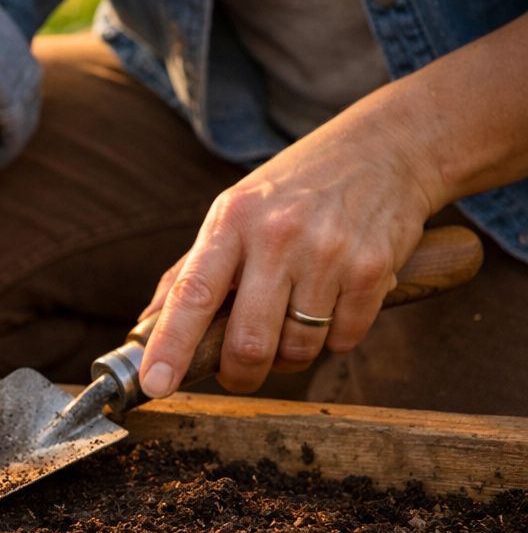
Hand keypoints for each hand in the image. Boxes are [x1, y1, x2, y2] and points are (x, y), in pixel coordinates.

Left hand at [137, 107, 444, 396]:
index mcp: (231, 221)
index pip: (193, 293)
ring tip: (292, 325)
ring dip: (290, 357)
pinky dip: (335, 339)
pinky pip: (344, 340)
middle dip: (240, 375)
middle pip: (250, 341)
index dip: (170, 345)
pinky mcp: (373, 268)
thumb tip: (146, 326)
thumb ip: (191, 270)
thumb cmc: (296, 189)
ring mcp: (328, 252)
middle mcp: (277, 236)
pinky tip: (332, 306)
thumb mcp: (235, 212)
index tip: (154, 384)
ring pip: (299, 348)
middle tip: (239, 374)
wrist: (385, 148)